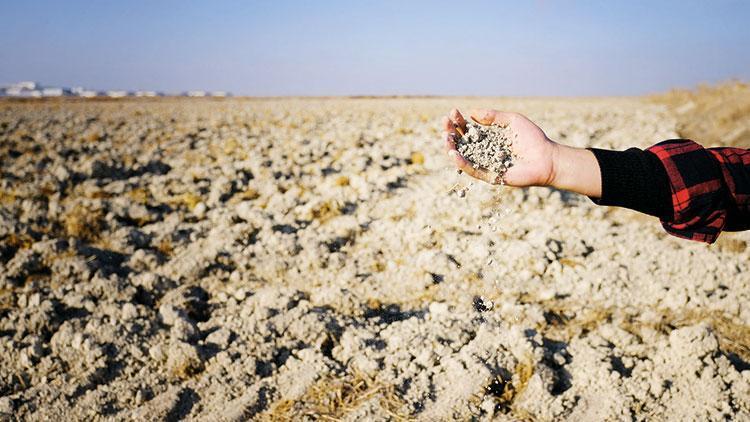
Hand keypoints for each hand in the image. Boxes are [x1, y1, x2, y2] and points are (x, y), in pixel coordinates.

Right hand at [442, 108, 601, 196]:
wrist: (546, 158)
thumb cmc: (533, 139)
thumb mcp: (512, 121)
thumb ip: (493, 116)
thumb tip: (471, 113)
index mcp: (488, 138)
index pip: (467, 129)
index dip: (458, 121)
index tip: (453, 112)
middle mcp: (484, 151)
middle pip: (461, 142)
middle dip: (451, 132)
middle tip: (445, 122)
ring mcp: (486, 164)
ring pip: (462, 157)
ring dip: (451, 148)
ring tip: (446, 138)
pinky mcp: (490, 176)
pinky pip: (472, 171)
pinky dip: (462, 164)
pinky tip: (454, 154)